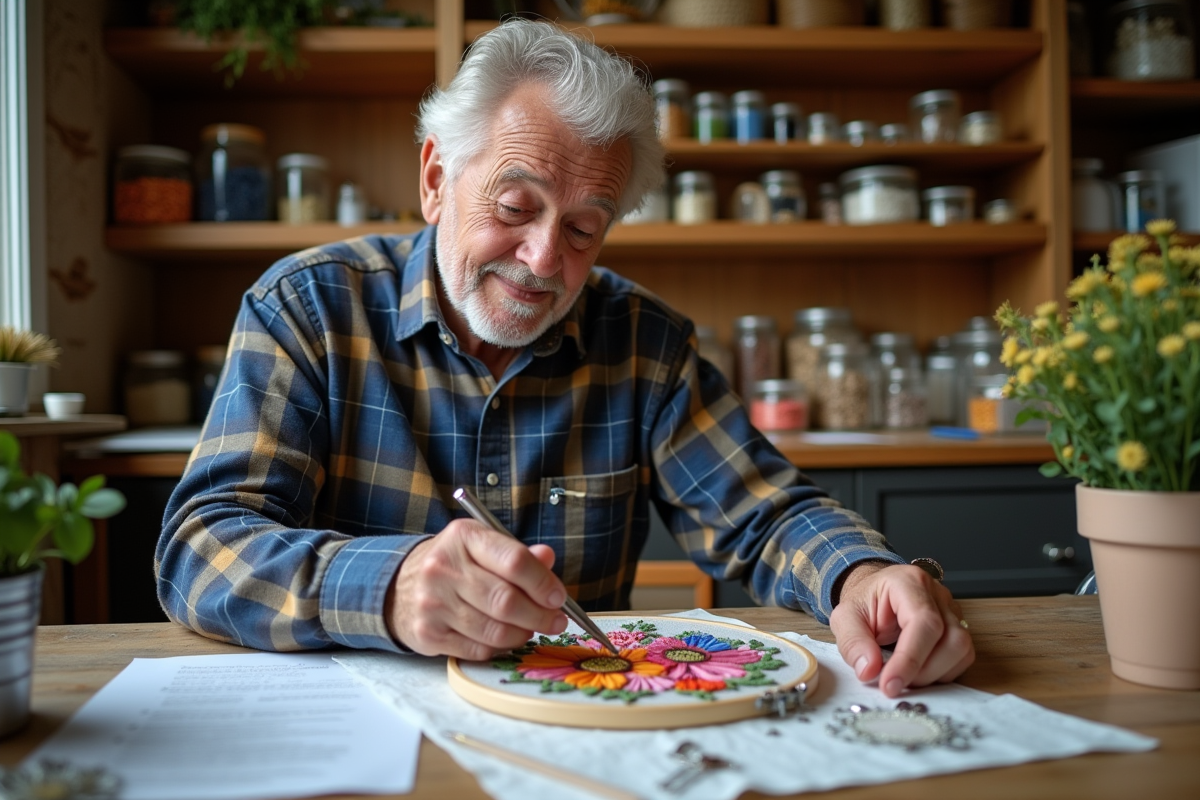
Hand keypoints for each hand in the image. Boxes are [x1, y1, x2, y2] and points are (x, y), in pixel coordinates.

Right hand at [385, 519, 568, 658]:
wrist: (398, 586)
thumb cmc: (453, 564)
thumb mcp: (481, 546)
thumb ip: (517, 554)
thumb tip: (548, 559)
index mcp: (463, 537)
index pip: (514, 561)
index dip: (543, 583)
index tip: (558, 597)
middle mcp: (443, 568)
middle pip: (506, 600)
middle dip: (540, 615)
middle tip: (556, 621)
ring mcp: (432, 603)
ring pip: (494, 630)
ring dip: (522, 634)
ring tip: (531, 629)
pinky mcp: (428, 634)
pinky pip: (478, 649)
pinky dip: (499, 647)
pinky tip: (504, 638)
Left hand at [829, 562, 974, 697]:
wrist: (874, 595)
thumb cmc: (863, 603)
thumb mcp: (845, 618)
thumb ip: (853, 643)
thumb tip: (869, 671)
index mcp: (909, 582)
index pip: (923, 622)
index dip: (910, 659)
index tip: (890, 685)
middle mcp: (937, 594)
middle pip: (951, 639)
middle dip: (922, 671)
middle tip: (893, 681)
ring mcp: (952, 610)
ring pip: (962, 650)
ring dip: (933, 674)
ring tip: (904, 676)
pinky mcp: (958, 628)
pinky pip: (962, 657)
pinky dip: (941, 672)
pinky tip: (918, 671)